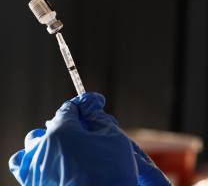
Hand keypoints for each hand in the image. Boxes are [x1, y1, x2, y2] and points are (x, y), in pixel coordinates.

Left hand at [9, 92, 170, 185]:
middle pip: (54, 125)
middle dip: (73, 123)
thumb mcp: (112, 136)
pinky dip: (34, 158)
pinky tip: (52, 159)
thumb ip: (97, 116)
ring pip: (34, 143)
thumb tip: (91, 102)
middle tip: (92, 131)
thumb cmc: (113, 170)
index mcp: (61, 131)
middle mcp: (42, 147)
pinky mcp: (34, 183)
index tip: (98, 105)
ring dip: (50, 139)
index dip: (87, 105)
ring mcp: (35, 168)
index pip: (70, 108)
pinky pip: (22, 165)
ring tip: (70, 145)